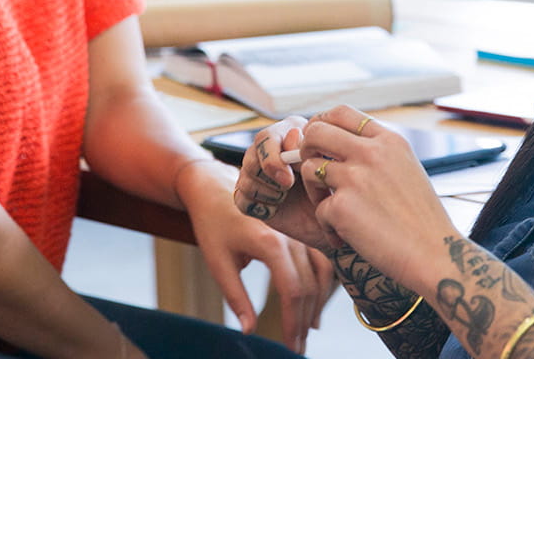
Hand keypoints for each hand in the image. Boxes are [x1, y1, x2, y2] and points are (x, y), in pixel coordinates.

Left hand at [179, 154, 336, 351]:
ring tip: (307, 332)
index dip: (294, 322)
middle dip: (304, 321)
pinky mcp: (301, 232)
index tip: (290, 345)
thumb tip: (250, 330)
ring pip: (320, 275)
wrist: (215, 185)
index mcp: (270, 243)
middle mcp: (291, 237)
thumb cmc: (213, 223)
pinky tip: (314, 307)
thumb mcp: (218, 261)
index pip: (292, 291)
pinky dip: (321, 286)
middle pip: (308, 287)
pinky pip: (320, 262)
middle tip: (297, 348)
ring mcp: (299, 233)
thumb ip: (235, 297)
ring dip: (316, 306)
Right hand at [231, 119, 343, 258]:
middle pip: (250, 158)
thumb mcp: (328, 166)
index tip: (289, 180)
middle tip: (287, 188)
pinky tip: (277, 208)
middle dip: (268, 177)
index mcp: (289, 133)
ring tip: (287, 196)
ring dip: (267, 192)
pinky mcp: (252, 196)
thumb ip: (310, 149)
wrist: (335, 217)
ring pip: (245, 179)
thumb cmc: (336, 187)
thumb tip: (292, 136)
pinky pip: (241, 199)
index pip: (265, 138)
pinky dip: (260, 206)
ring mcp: (259, 172)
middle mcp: (270, 150)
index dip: (272, 159)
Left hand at [297, 106, 450, 293]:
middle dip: (306, 150)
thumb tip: (340, 146)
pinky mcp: (342, 206)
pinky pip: (319, 209)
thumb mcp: (406, 170)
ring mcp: (355, 177)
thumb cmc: (421, 219)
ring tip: (330, 209)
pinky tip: (345, 237)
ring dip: (314, 190)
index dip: (321, 123)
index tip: (318, 143)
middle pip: (315, 131)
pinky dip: (328, 226)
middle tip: (315, 174)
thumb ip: (378, 154)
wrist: (434, 254)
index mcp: (389, 140)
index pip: (341, 112)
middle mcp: (371, 153)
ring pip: (309, 168)